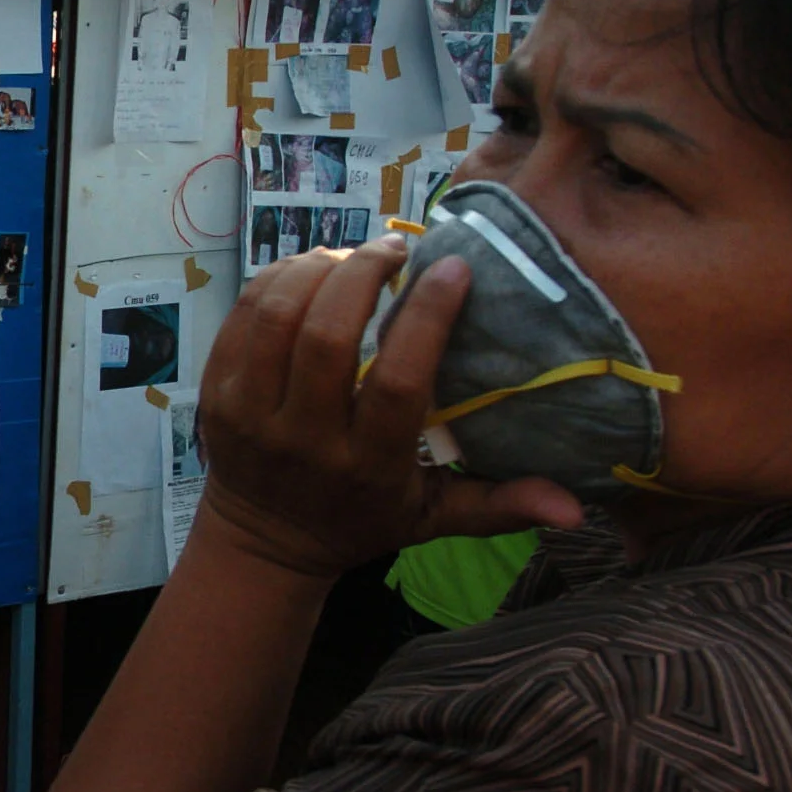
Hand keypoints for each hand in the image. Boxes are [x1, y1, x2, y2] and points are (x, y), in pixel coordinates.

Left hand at [192, 237, 582, 580]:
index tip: (453, 268)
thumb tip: (577, 509)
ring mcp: (250, 415)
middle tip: (395, 250)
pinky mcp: (214, 395)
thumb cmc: (362, 519)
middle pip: (326, 337)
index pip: (397, 381)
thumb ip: (499, 506)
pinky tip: (309, 269)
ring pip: (276, 318)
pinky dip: (275, 282)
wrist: (264, 541)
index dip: (426, 316)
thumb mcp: (432, 519)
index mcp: (367, 465)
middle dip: (363, 275)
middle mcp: (304, 438)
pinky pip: (241, 320)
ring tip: (352, 257)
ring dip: (316, 271)